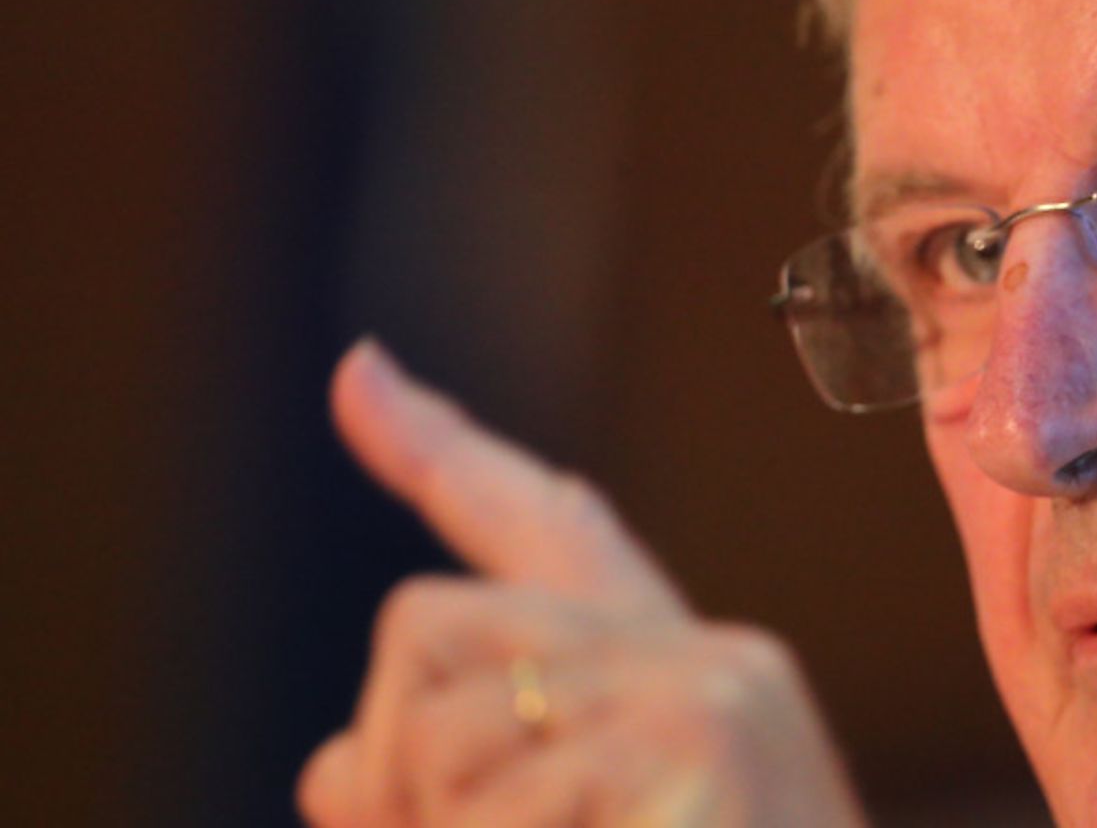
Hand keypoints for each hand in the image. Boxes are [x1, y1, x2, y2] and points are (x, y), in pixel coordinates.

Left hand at [298, 340, 866, 826]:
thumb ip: (465, 804)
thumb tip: (325, 766)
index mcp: (674, 683)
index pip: (548, 533)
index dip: (441, 452)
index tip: (355, 373)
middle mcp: (703, 658)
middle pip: (429, 624)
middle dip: (388, 765)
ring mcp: (711, 690)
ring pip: (436, 726)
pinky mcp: (704, 737)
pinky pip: (495, 804)